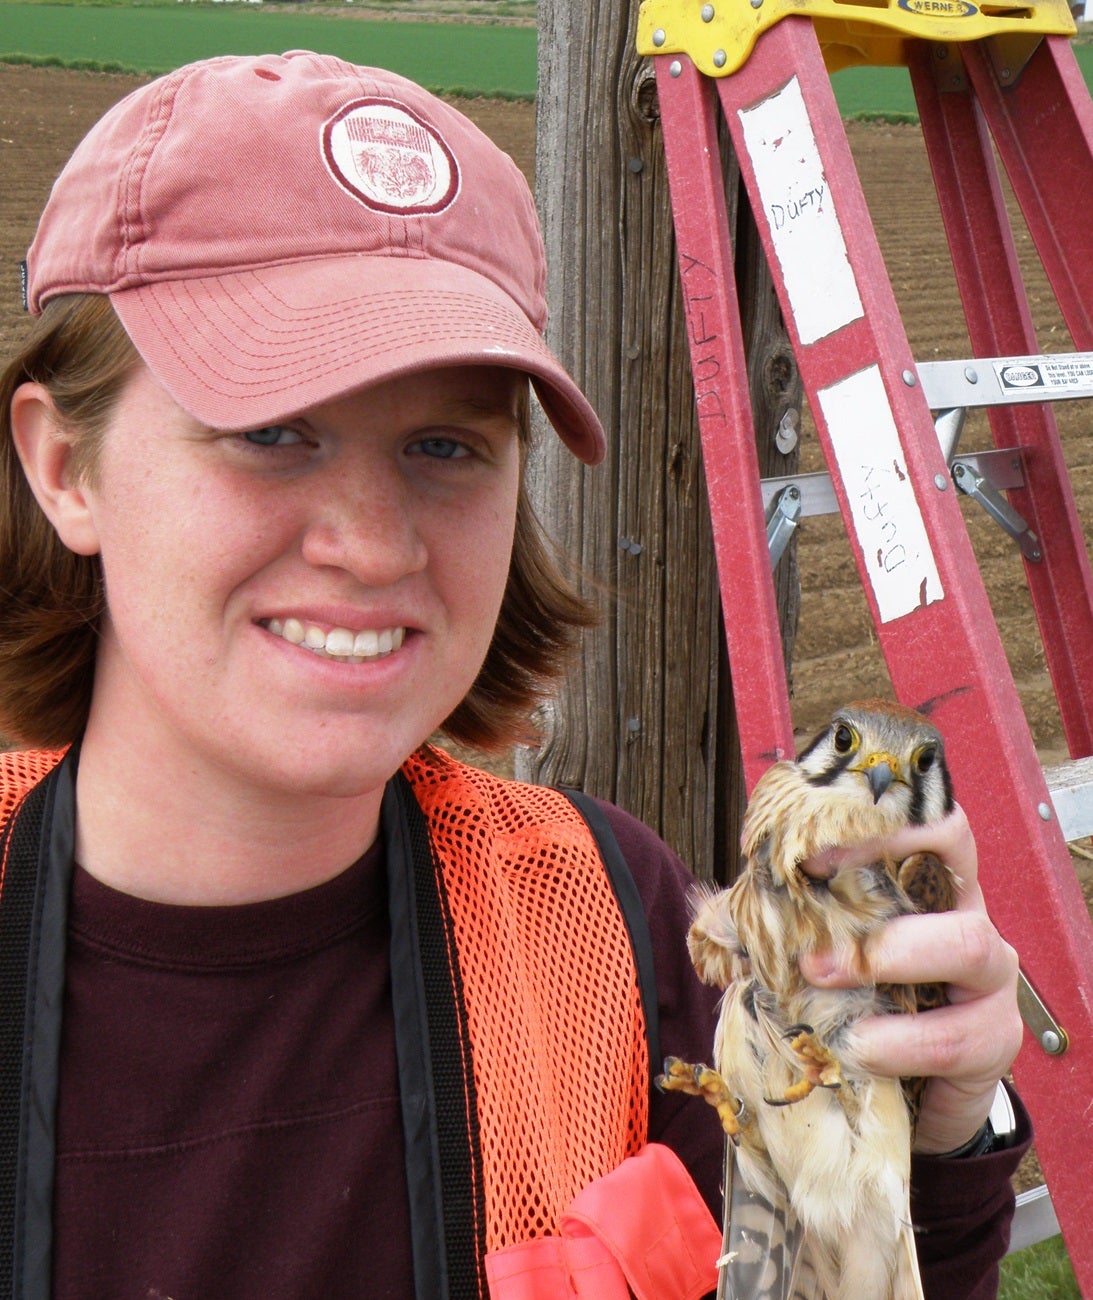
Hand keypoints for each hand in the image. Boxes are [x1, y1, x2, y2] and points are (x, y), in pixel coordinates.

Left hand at [799, 805, 1022, 1153]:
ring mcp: (989, 977)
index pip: (927, 815)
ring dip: (886, 959)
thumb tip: (710, 912)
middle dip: (875, 879)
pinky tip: (857, 1049)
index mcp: (923, 878)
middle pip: (954, 861)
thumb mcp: (816, 949)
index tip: (815, 846)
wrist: (903, 1090)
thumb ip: (775, 921)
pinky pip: (956, 1035)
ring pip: (969, 944)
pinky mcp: (993, 1039)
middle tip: (810, 928)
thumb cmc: (855, 998)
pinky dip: (896, 1042)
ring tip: (824, 984)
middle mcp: (966, 912)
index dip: (878, 817)